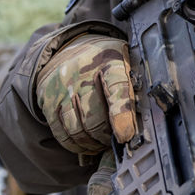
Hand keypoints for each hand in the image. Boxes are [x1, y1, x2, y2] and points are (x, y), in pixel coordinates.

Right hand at [36, 35, 135, 154]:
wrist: (71, 50)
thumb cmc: (107, 63)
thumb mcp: (125, 63)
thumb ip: (135, 87)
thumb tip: (145, 119)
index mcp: (110, 61)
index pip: (116, 89)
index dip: (121, 116)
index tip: (125, 136)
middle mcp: (83, 74)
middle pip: (94, 116)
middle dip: (106, 136)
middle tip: (116, 142)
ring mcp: (63, 88)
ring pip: (76, 127)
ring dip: (91, 143)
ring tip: (101, 144)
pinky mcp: (49, 100)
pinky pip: (61, 131)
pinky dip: (74, 144)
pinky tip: (85, 145)